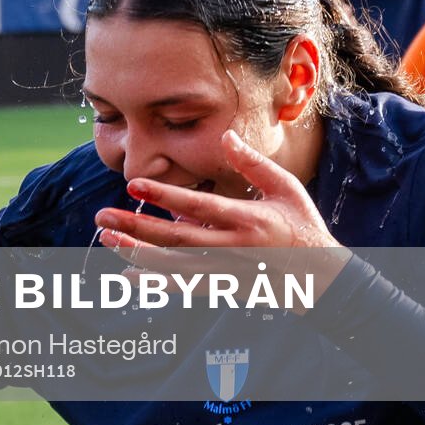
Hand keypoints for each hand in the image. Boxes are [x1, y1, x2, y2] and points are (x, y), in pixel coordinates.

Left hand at [91, 130, 348, 288]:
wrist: (322, 279)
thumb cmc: (302, 227)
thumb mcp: (285, 189)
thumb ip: (253, 164)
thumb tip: (225, 136)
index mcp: (248, 220)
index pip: (199, 206)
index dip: (165, 197)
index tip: (134, 185)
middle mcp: (233, 248)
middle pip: (176, 239)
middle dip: (136, 227)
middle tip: (102, 216)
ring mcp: (226, 271)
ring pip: (173, 266)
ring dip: (137, 253)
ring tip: (107, 238)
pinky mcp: (223, 287)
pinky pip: (183, 288)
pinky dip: (154, 283)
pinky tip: (128, 275)